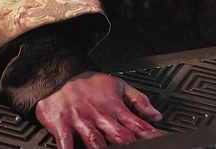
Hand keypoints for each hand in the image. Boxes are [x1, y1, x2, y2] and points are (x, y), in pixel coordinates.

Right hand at [35, 71, 162, 148]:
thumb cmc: (88, 83)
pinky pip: (66, 141)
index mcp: (114, 107)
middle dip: (129, 145)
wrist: (58, 73)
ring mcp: (80, 120)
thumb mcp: (118, 85)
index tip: (158, 141)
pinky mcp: (61, 124)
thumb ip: (139, 101)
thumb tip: (156, 116)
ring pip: (95, 140)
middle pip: (119, 136)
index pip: (137, 124)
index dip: (149, 135)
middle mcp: (99, 114)